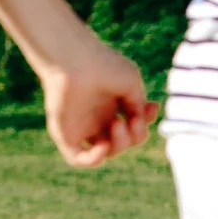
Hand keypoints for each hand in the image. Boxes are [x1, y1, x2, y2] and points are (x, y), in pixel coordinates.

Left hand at [38, 42, 159, 167]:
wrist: (74, 59)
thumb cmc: (103, 64)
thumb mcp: (131, 82)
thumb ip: (138, 105)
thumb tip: (138, 122)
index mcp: (110, 103)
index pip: (132, 124)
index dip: (146, 121)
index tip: (152, 106)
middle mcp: (95, 116)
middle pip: (122, 141)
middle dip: (136, 136)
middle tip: (133, 120)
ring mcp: (80, 126)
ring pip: (105, 151)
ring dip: (120, 144)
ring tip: (118, 124)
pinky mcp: (65, 133)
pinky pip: (78, 158)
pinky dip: (93, 159)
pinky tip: (104, 145)